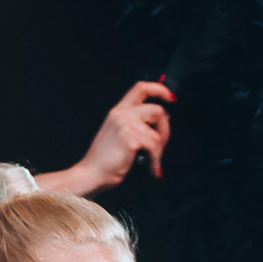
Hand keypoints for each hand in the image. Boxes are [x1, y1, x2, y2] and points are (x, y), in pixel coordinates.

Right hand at [61, 78, 174, 192]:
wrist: (91, 174)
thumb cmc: (104, 160)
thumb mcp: (118, 134)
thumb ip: (136, 123)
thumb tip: (162, 120)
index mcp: (118, 111)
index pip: (141, 88)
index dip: (160, 89)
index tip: (171, 98)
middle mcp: (121, 114)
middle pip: (157, 110)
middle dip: (165, 129)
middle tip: (161, 145)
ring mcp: (125, 124)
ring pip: (157, 133)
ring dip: (159, 150)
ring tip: (153, 161)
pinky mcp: (130, 138)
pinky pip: (154, 147)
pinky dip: (156, 160)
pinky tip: (151, 168)